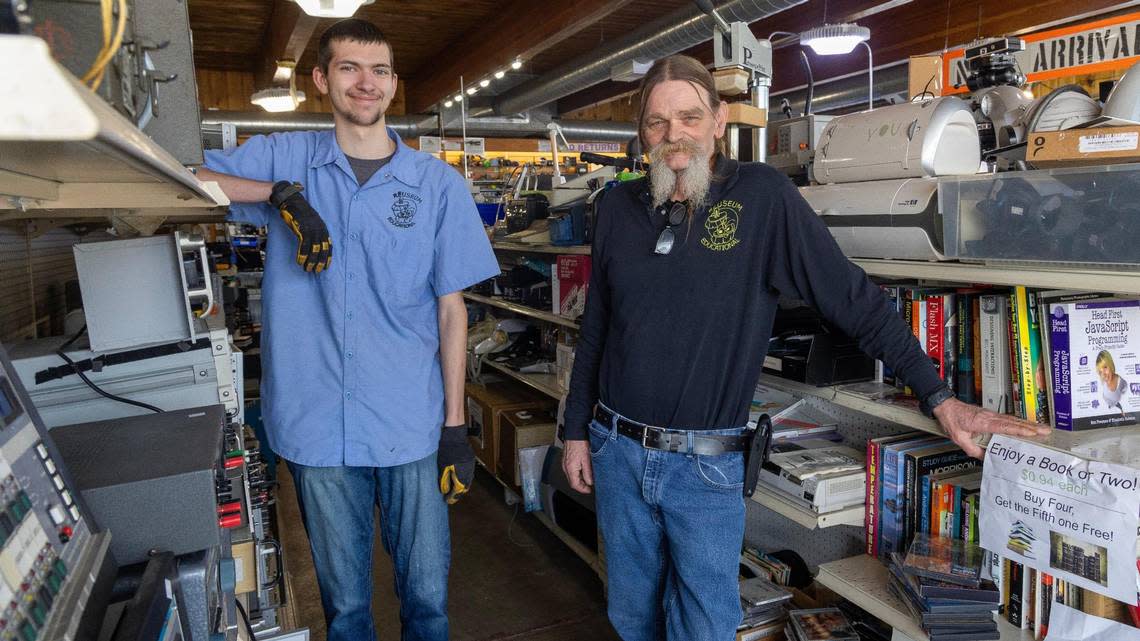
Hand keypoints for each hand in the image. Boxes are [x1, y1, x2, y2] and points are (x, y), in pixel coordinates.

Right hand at [269, 181, 331, 272]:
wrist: (291, 200)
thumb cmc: (299, 213)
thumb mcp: (310, 222)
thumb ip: (314, 232)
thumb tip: (314, 245)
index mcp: (323, 228)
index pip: (329, 245)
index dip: (328, 257)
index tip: (326, 266)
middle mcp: (319, 229)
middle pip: (323, 249)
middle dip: (320, 261)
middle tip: (317, 271)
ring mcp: (311, 228)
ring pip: (314, 249)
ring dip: (311, 261)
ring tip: (307, 269)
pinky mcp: (302, 229)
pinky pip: (304, 245)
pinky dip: (302, 254)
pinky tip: (300, 261)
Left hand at [437, 424, 474, 504]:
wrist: (455, 436)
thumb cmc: (447, 451)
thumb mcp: (442, 467)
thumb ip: (444, 480)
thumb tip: (444, 491)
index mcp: (461, 475)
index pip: (458, 491)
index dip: (452, 497)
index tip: (447, 500)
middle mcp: (468, 472)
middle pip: (464, 487)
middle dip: (457, 493)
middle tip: (450, 495)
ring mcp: (470, 466)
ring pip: (467, 481)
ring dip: (460, 486)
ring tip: (453, 488)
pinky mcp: (470, 461)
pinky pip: (468, 473)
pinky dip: (463, 478)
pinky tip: (457, 477)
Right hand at [562, 439, 592, 493]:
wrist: (574, 433)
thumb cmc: (580, 444)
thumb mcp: (587, 460)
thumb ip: (588, 473)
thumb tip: (589, 482)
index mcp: (570, 469)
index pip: (575, 485)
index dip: (582, 490)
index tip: (589, 490)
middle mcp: (566, 467)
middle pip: (572, 482)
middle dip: (581, 486)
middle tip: (589, 487)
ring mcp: (565, 464)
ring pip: (571, 477)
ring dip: (579, 480)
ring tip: (587, 479)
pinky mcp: (566, 460)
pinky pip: (570, 471)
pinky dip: (576, 474)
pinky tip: (582, 472)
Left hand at [933, 398, 1050, 458]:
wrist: (944, 405)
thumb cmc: (950, 419)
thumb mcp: (958, 438)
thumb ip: (972, 449)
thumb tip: (985, 458)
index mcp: (983, 422)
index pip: (1005, 426)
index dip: (1020, 430)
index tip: (1034, 433)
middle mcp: (990, 417)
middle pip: (1014, 422)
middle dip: (1032, 427)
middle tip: (1047, 431)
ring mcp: (991, 414)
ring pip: (1013, 419)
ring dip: (1028, 424)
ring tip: (1042, 429)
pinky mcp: (990, 414)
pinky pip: (1007, 419)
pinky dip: (1019, 422)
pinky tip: (1026, 426)